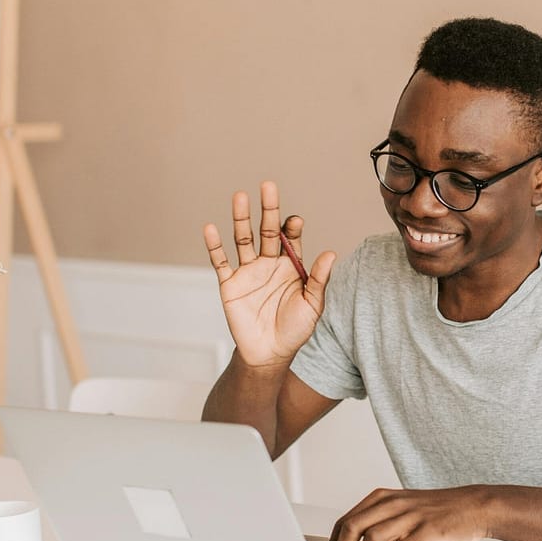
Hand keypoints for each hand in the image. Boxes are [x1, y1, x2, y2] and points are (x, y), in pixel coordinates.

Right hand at [203, 181, 335, 368]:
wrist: (269, 354)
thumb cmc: (295, 329)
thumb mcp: (313, 305)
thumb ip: (319, 279)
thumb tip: (331, 253)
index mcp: (290, 266)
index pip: (290, 239)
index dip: (291, 228)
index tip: (294, 221)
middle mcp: (268, 264)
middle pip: (266, 231)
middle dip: (268, 209)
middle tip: (268, 186)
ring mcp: (248, 272)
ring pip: (243, 239)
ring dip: (241, 219)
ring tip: (240, 196)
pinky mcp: (230, 284)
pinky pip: (220, 262)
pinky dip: (214, 246)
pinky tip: (211, 228)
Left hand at [325, 487, 491, 540]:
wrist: (475, 506)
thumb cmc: (439, 512)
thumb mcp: (403, 510)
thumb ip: (379, 522)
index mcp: (382, 498)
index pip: (346, 521)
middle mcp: (393, 504)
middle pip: (352, 528)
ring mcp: (410, 516)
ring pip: (371, 539)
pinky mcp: (426, 531)